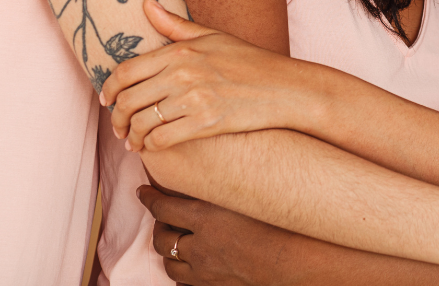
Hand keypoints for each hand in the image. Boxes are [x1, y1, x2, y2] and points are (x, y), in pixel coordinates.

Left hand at [100, 0, 312, 150]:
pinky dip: (150, 146)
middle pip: (129, 100)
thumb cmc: (250, 61)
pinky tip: (151, 147)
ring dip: (131, 136)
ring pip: (142, 123)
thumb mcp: (213, 36)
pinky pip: (162, 139)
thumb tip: (145, 4)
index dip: (109, 89)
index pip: (127, 71)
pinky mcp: (205, 123)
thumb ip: (175, 25)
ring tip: (132, 141)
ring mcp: (194, 99)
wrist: (284, 88)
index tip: (107, 100)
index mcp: (181, 50)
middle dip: (117, 118)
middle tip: (118, 126)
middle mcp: (183, 73)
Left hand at [140, 184, 303, 285]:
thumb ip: (224, 182)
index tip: (141, 191)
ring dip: (167, 251)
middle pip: (162, 238)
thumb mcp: (248, 194)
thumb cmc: (279, 221)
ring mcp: (205, 271)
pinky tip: (187, 266)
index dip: (148, 199)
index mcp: (206, 218)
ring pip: (169, 264)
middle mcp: (199, 246)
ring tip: (171, 242)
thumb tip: (210, 165)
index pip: (163, 208)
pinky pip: (184, 283)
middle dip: (157, 226)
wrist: (296, 260)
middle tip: (160, 217)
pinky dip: (181, 273)